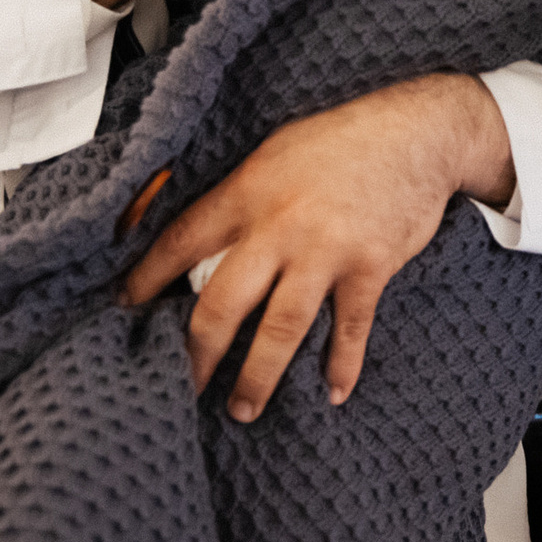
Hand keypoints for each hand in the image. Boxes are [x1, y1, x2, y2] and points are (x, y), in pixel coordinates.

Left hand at [118, 73, 514, 420]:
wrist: (417, 132)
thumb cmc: (341, 139)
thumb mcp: (275, 149)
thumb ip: (235, 190)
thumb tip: (184, 225)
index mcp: (249, 190)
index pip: (183, 241)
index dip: (148, 279)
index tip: (124, 310)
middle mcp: (282, 225)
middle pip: (224, 303)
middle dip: (197, 354)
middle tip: (181, 386)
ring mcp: (327, 250)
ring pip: (280, 329)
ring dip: (258, 377)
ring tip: (242, 409)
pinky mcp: (370, 267)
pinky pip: (350, 328)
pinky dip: (341, 364)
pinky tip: (332, 393)